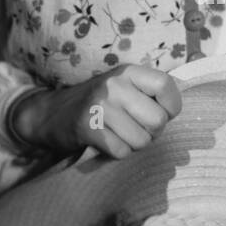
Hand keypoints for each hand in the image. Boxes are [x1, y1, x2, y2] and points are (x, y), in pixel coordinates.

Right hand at [12, 64, 182, 159]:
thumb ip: (149, 94)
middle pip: (158, 121)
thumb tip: (174, 112)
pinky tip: (105, 142)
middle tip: (135, 129)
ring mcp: (99, 105)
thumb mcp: (123, 87)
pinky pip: (121, 151)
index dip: (172, 106)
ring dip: (133, 145)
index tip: (163, 113)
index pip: (166, 86)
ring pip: (141, 141)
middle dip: (151, 133)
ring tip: (118, 135)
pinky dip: (116, 153)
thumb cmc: (98, 103)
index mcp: (128, 72)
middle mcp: (115, 85)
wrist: (51, 113)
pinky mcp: (87, 127)